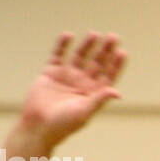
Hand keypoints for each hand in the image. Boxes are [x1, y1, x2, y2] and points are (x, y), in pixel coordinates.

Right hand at [16, 32, 126, 149]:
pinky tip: (68, 35)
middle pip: (97, 63)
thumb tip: (118, 93)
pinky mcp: (50, 73)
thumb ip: (99, 100)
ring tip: (95, 34)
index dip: (116, 64)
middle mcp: (82, 83)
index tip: (122, 52)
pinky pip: (58, 55)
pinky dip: (62, 45)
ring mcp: (66, 76)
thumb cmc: (63, 124)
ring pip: (79, 57)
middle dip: (105, 51)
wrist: (37, 126)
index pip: (108, 76)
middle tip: (114, 37)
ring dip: (87, 45)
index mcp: (93, 94)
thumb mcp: (84, 112)